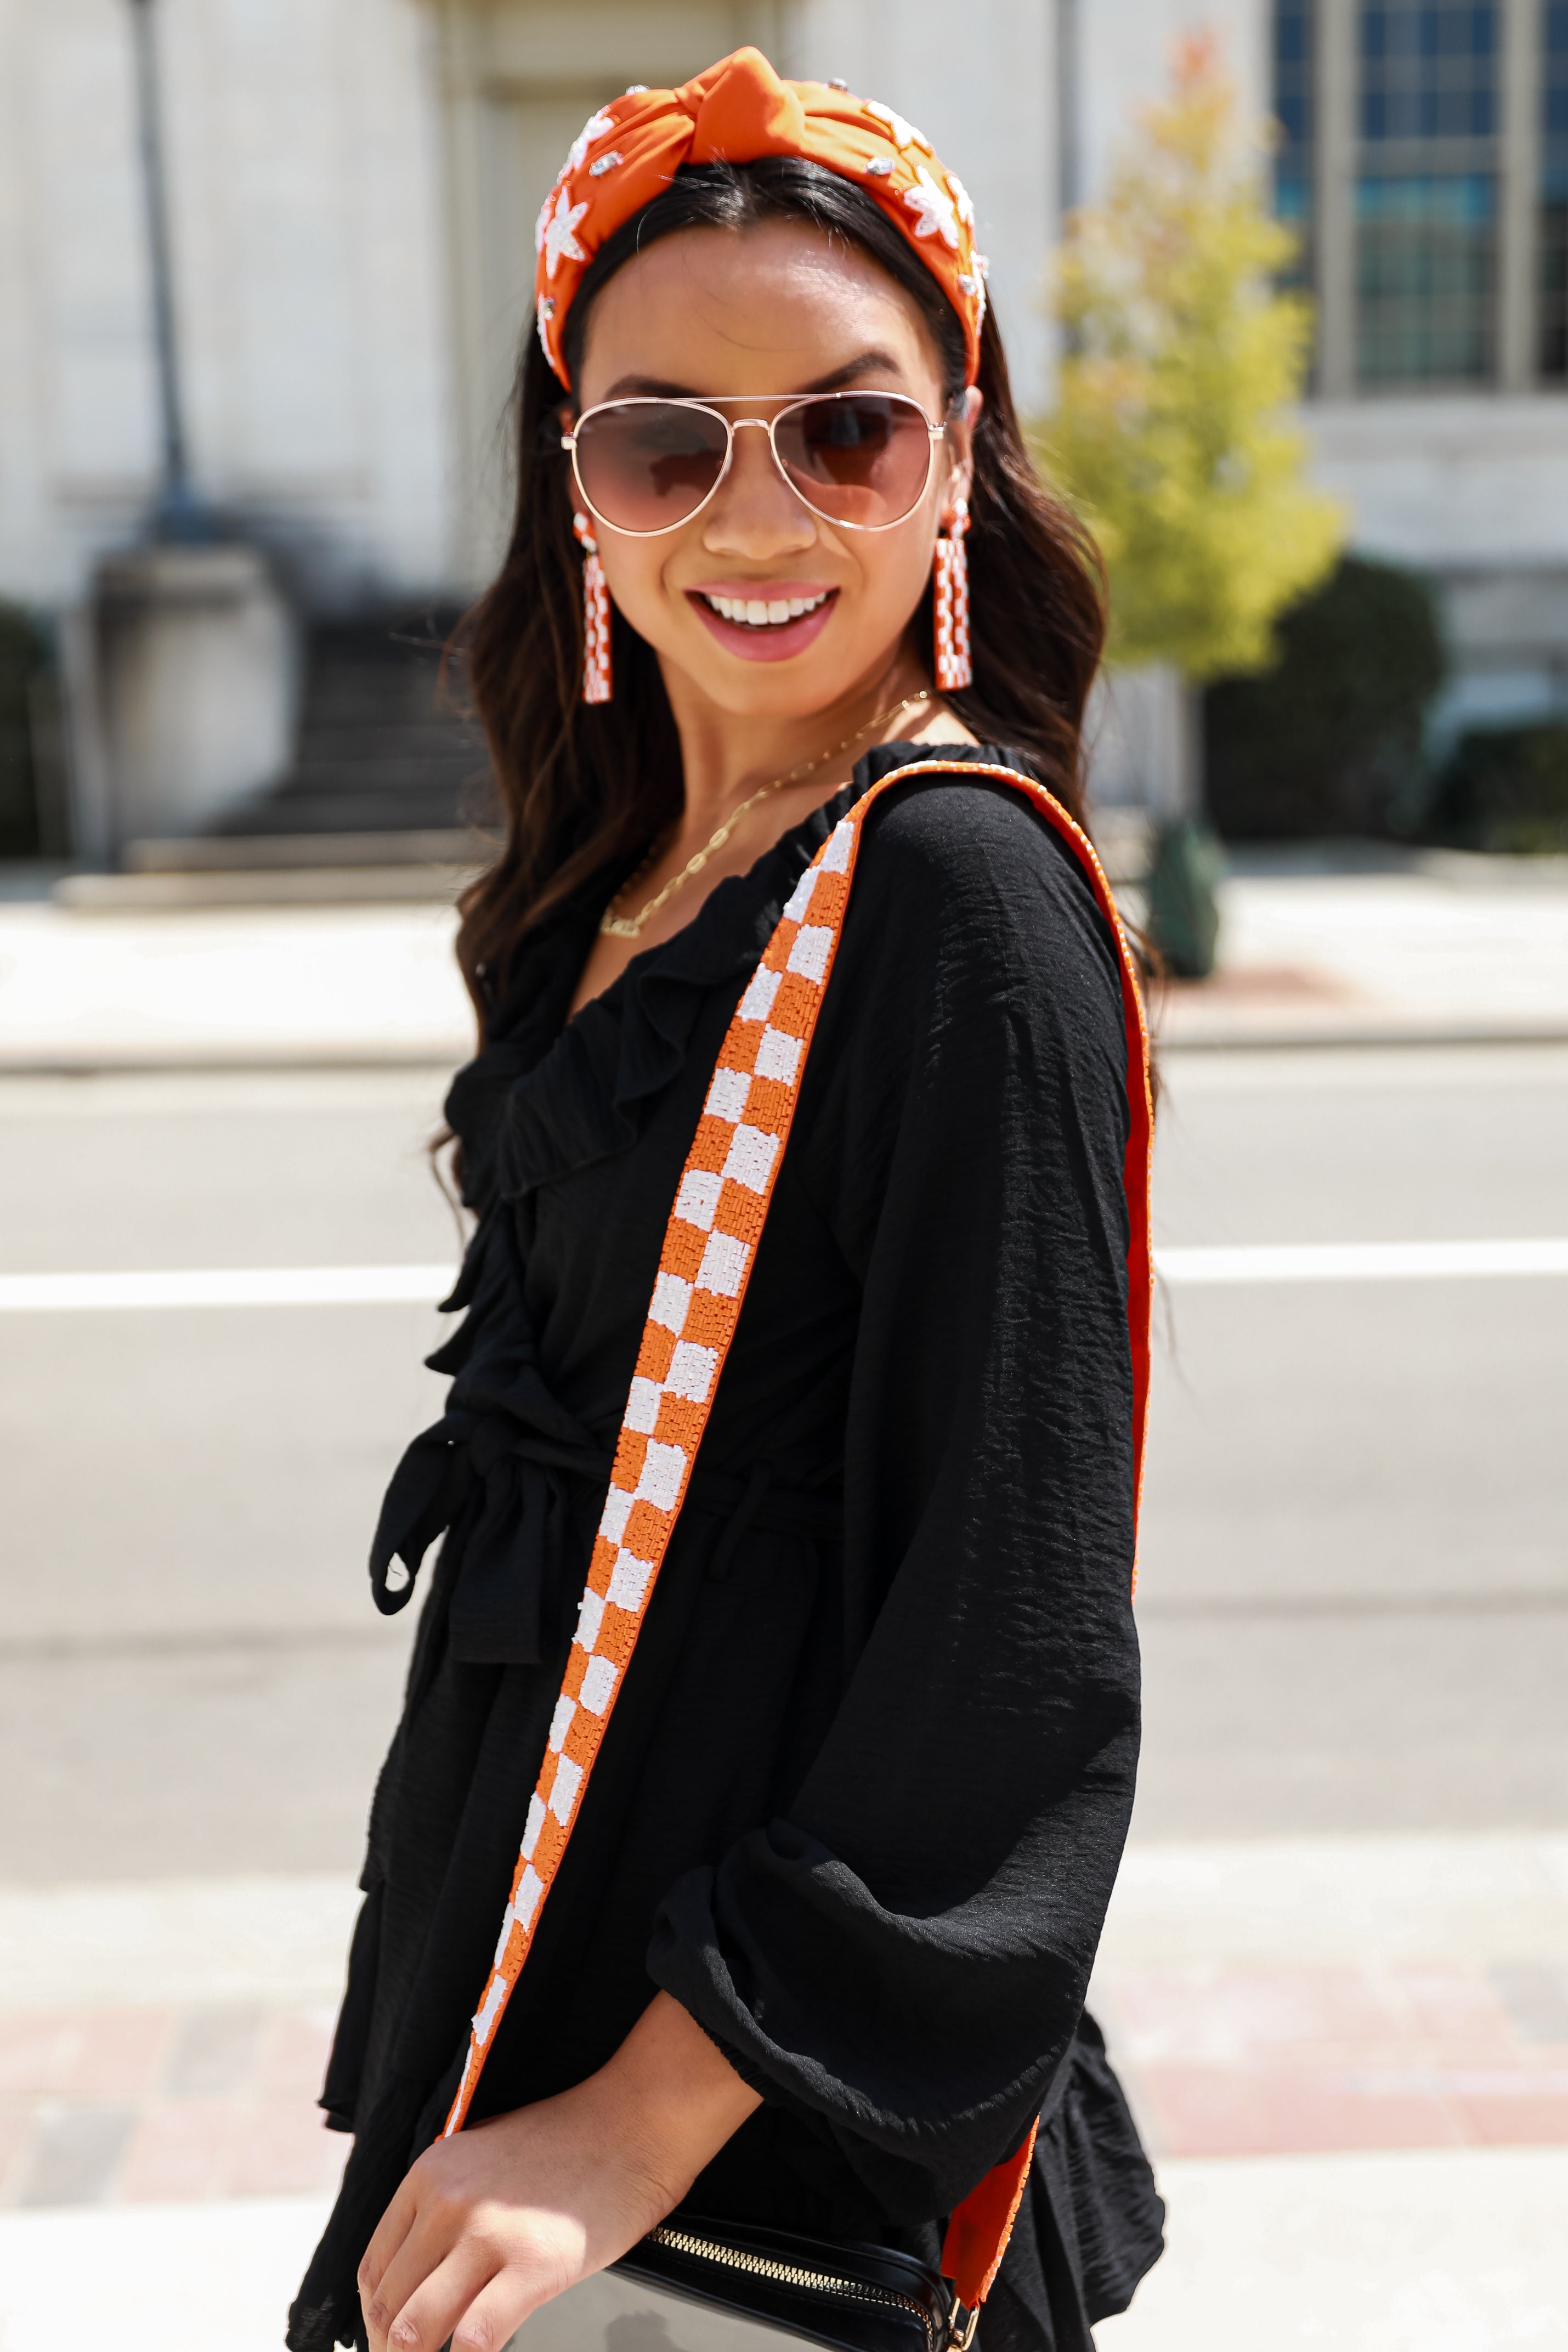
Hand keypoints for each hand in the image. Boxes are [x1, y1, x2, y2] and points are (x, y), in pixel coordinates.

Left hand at [357, 1991, 760, 2351]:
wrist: (635, 2118)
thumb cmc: (570, 2141)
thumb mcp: (482, 2156)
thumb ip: (444, 2209)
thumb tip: (419, 2276)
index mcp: (430, 2175)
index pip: (372, 2271)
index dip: (375, 2322)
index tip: (389, 2344)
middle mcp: (448, 2202)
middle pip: (388, 2306)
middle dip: (392, 2351)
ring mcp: (490, 2233)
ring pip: (416, 2329)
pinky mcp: (536, 2264)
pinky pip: (476, 2338)